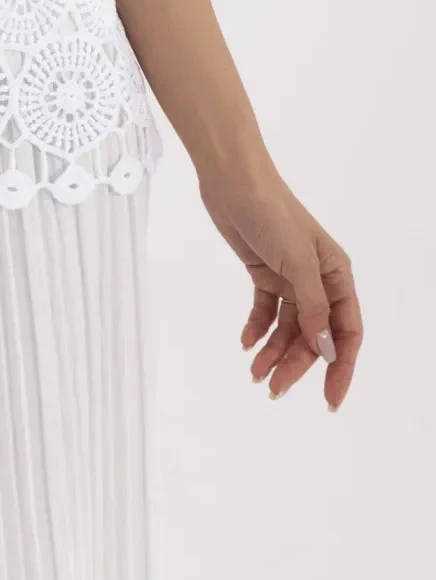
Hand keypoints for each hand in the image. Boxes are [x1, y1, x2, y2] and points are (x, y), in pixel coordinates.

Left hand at [197, 162, 360, 409]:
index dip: (341, 367)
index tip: (329, 400)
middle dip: (297, 364)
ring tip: (255, 373)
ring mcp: (289, 277)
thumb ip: (313, 309)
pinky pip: (265, 310)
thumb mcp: (298, 264)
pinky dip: (257, 328)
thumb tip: (327, 350)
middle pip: (313, 335)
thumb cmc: (272, 214)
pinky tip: (246, 343)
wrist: (232, 180)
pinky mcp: (263, 272)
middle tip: (274, 389)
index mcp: (337, 276)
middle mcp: (317, 280)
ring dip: (273, 351)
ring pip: (287, 327)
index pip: (347, 332)